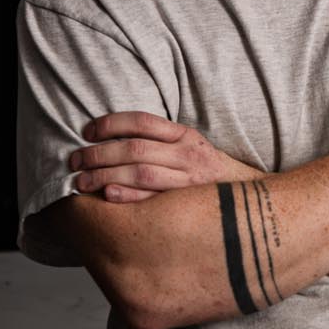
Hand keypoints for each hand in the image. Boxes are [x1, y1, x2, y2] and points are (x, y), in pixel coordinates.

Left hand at [69, 112, 259, 202]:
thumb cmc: (211, 177)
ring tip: (80, 181)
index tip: (87, 131)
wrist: (254, 204)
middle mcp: (188, 155)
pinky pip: (152, 200)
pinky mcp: (188, 206)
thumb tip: (115, 140)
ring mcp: (189, 181)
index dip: (110, 124)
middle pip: (134, 149)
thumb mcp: (192, 149)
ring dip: (105, 176)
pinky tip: (107, 196)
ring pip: (140, 173)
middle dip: (98, 154)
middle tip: (74, 160)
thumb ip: (162, 142)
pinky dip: (127, 197)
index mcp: (185, 136)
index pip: (142, 122)